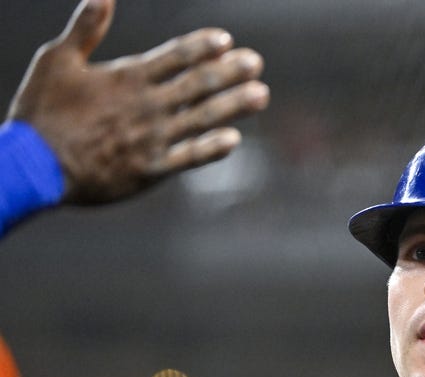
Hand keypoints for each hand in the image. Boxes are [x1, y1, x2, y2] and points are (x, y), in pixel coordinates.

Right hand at [6, 0, 269, 204]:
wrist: (33, 165)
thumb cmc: (42, 112)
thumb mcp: (57, 59)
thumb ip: (85, 28)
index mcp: (127, 77)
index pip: (174, 56)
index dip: (202, 47)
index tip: (225, 40)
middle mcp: (147, 106)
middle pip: (197, 84)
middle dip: (229, 72)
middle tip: (256, 64)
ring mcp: (152, 138)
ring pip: (202, 118)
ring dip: (233, 105)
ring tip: (260, 94)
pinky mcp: (151, 169)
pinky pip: (189, 157)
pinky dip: (212, 148)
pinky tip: (233, 140)